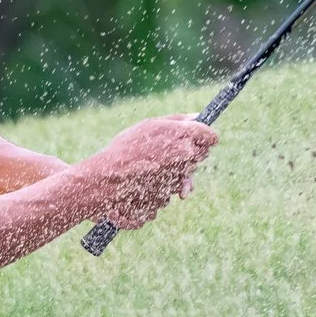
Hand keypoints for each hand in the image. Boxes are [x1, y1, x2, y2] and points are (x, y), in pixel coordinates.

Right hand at [89, 114, 215, 229]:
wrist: (105, 179)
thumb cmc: (125, 149)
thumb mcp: (150, 126)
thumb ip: (177, 121)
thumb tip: (196, 118)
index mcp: (183, 137)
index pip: (210, 137)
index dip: (205, 138)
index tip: (200, 139)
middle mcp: (185, 159)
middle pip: (200, 156)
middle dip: (189, 154)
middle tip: (167, 152)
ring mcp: (178, 180)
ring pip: (184, 176)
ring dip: (173, 173)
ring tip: (150, 168)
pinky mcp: (169, 198)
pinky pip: (170, 192)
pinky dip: (160, 189)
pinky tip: (144, 183)